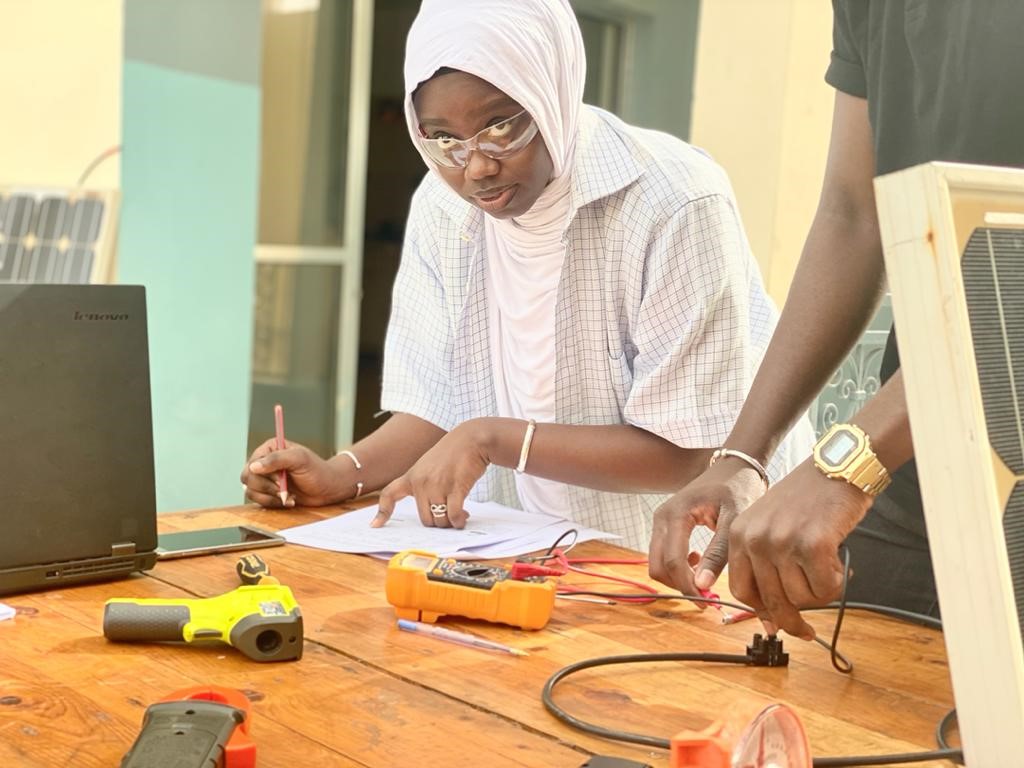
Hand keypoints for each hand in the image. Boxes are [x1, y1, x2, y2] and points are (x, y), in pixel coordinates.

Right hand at [241, 438, 349, 508]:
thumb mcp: (300, 459)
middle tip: (284, 489)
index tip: (281, 480)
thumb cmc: (317, 471)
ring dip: (269, 497)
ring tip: (287, 495)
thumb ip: (277, 459)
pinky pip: (257, 500)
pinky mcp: (267, 491)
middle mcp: (265, 461)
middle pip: (248, 477)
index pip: (252, 463)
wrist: (327, 489)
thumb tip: (253, 466)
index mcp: (270, 448)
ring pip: (250, 490)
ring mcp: (265, 477)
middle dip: (267, 487)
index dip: (265, 474)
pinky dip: (272, 503)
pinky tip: (287, 500)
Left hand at [372, 420, 490, 528]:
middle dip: (439, 521)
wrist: (472, 438)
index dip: (382, 512)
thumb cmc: (454, 453)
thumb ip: (425, 485)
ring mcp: (437, 485)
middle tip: (449, 515)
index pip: (389, 494)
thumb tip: (434, 513)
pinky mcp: (455, 488)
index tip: (375, 525)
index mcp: (412, 476)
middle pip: (425, 519)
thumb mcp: (429, 465)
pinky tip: (464, 516)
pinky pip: (453, 515)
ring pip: (440, 520)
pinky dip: (459, 520)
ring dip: (451, 522)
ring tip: (459, 514)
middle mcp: (421, 482)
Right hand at [648, 458, 767, 601]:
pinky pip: (662, 555)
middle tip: (708, 597)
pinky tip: (699, 562)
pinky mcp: (665, 525)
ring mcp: (660, 521)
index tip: (708, 604)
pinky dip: (677, 567)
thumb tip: (703, 587)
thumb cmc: (738, 488)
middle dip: (680, 586)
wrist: (734, 466)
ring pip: (657, 563)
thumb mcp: (734, 520)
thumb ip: (718, 553)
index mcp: (676, 514)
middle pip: (657, 566)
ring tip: (706, 578)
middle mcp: (661, 517)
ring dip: (678, 578)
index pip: (672, 561)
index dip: (687, 587)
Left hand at [727, 459, 872, 639]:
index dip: (761, 612)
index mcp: (738, 534)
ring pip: (802, 598)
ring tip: (827, 569)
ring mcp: (783, 541)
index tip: (775, 625)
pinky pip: (826, 588)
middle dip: (792, 621)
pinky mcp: (813, 544)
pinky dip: (837, 584)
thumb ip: (765, 566)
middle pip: (772, 601)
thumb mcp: (770, 525)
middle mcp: (756, 538)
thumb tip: (771, 620)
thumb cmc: (807, 500)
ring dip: (819, 593)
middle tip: (807, 632)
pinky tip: (839, 565)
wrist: (836, 467)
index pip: (742, 590)